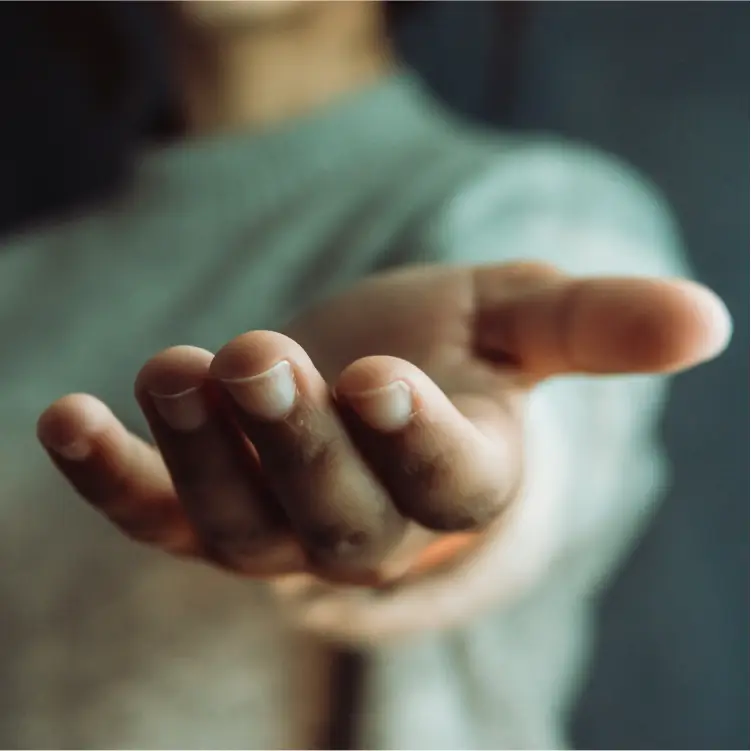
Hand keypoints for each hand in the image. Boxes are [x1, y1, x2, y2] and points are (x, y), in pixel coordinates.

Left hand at [36, 263, 730, 585]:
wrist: (360, 381)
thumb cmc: (448, 349)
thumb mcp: (517, 318)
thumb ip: (599, 325)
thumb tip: (708, 320)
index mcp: (456, 478)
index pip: (448, 485)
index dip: (418, 440)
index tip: (386, 378)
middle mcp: (368, 525)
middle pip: (336, 515)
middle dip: (297, 444)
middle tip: (264, 359)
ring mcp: (278, 529)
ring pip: (240, 522)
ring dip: (200, 449)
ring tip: (180, 368)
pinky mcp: (200, 510)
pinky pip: (152, 513)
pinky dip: (108, 474)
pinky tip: (64, 418)